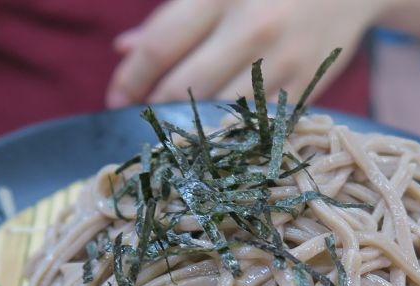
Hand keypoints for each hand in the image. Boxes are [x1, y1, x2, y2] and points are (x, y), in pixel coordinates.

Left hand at [105, 0, 388, 107]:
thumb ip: (173, 15)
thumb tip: (124, 49)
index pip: (160, 46)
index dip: (130, 78)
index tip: (115, 99)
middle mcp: (252, 27)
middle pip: (184, 88)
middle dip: (153, 110)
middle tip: (140, 121)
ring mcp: (282, 61)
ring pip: (218, 113)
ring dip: (189, 129)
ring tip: (173, 132)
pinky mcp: (304, 87)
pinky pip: (254, 122)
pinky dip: (229, 132)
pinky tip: (215, 135)